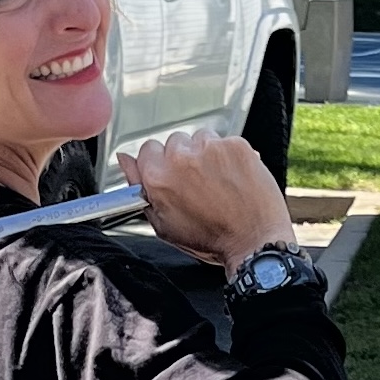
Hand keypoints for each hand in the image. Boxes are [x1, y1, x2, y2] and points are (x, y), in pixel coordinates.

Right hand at [115, 130, 294, 275]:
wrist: (253, 240)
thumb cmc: (210, 238)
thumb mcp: (163, 224)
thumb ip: (140, 189)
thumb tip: (125, 161)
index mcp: (158, 177)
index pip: (147, 149)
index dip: (159, 164)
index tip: (171, 175)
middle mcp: (182, 158)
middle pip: (174, 142)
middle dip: (183, 159)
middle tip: (198, 184)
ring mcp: (210, 148)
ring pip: (200, 139)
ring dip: (206, 155)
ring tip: (217, 182)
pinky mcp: (235, 145)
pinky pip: (225, 141)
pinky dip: (229, 156)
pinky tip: (233, 179)